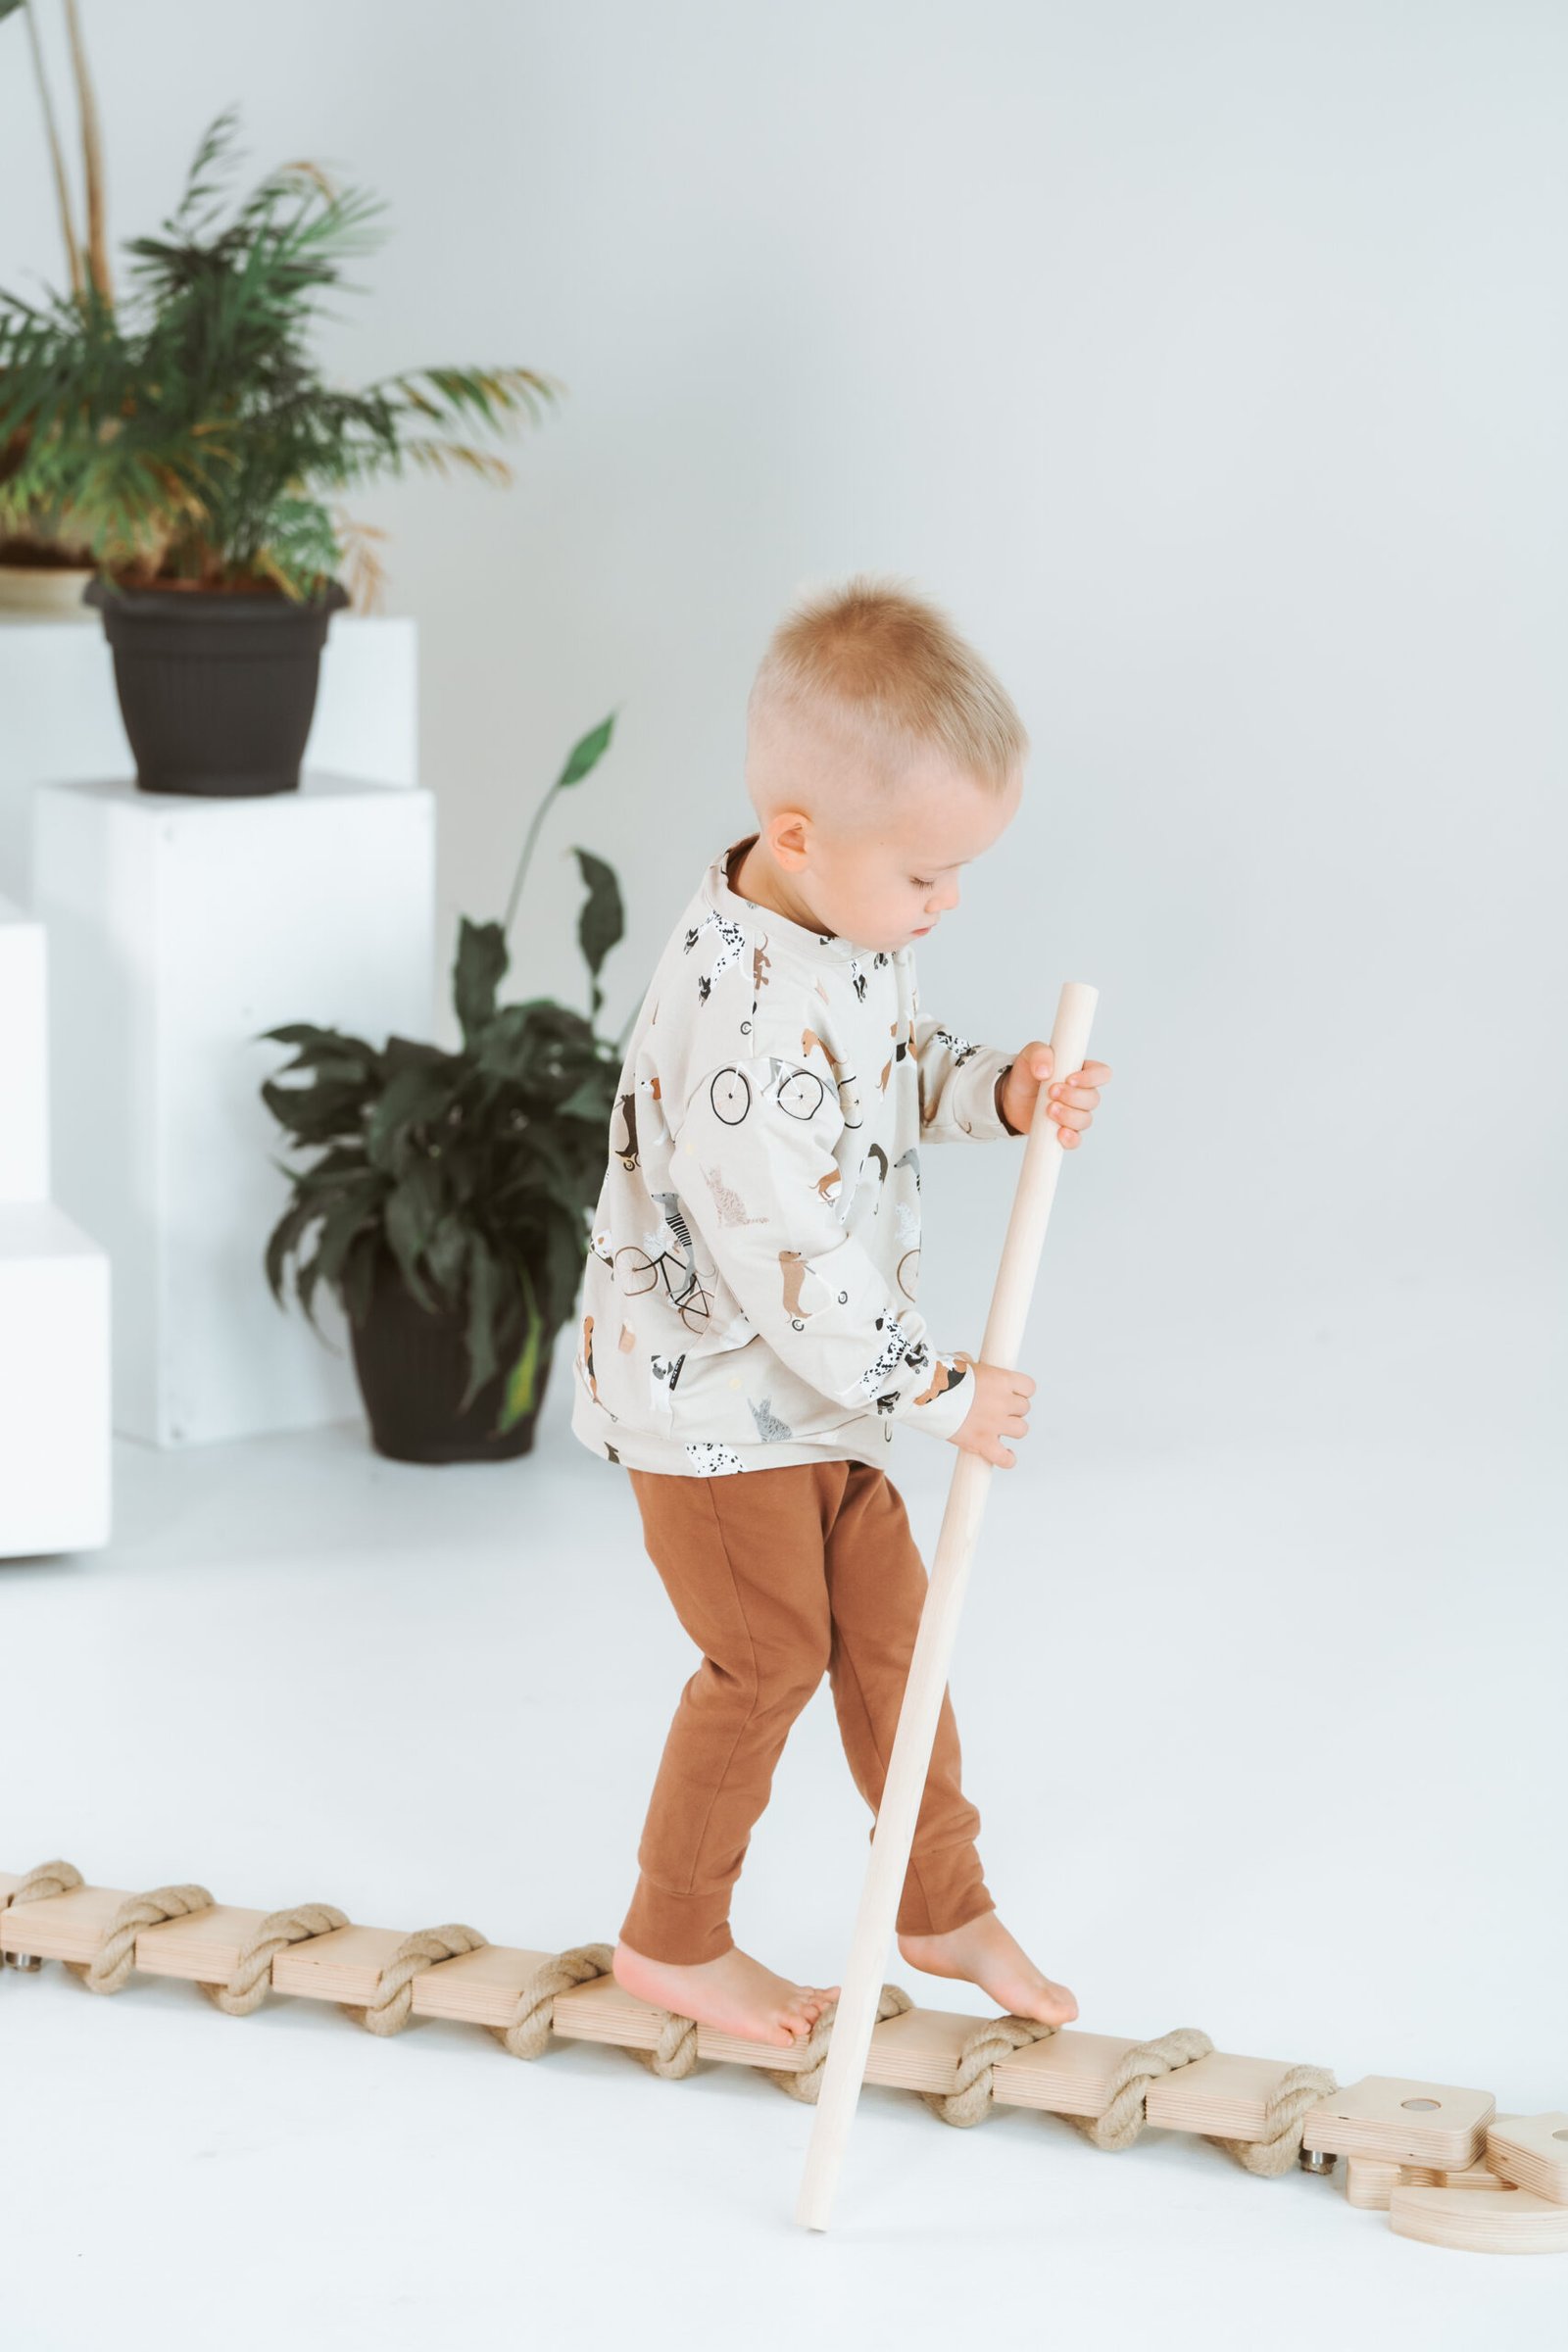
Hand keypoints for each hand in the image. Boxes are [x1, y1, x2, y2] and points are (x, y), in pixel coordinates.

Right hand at [948, 1355, 1034, 1468]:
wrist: (926, 1394)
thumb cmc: (940, 1376)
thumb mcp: (961, 1361)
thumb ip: (972, 1366)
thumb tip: (968, 1364)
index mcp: (1001, 1380)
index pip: (1029, 1386)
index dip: (1021, 1390)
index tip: (1011, 1392)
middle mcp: (1003, 1402)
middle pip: (1024, 1408)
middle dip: (1012, 1409)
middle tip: (997, 1410)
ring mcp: (994, 1424)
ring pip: (1021, 1430)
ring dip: (1012, 1429)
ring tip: (998, 1428)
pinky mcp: (982, 1443)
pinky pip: (1005, 1458)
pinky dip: (1007, 1459)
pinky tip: (1005, 1455)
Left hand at [997, 1043, 1111, 1147]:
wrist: (1010, 1097)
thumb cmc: (1027, 1073)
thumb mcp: (1030, 1055)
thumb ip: (1039, 1054)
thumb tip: (1046, 1071)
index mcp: (1081, 1071)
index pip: (1102, 1073)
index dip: (1092, 1078)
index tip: (1069, 1079)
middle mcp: (1082, 1093)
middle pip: (1093, 1099)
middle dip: (1073, 1097)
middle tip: (1051, 1092)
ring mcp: (1075, 1113)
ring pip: (1085, 1119)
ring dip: (1068, 1116)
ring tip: (1048, 1109)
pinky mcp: (1064, 1131)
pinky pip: (1076, 1140)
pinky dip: (1070, 1138)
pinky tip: (1060, 1133)